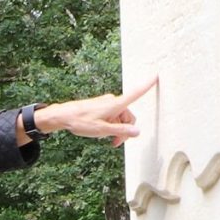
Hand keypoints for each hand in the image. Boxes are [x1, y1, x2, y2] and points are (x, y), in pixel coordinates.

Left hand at [24, 76, 158, 146]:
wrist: (64, 116)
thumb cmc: (81, 122)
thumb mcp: (102, 130)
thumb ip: (121, 131)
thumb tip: (138, 132)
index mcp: (115, 105)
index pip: (135, 93)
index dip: (146, 85)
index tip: (156, 76)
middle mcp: (112, 102)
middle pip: (128, 116)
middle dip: (125, 130)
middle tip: (115, 143)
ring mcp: (106, 104)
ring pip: (120, 118)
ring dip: (117, 130)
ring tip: (107, 140)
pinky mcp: (101, 107)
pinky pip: (112, 117)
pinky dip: (111, 125)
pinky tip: (102, 132)